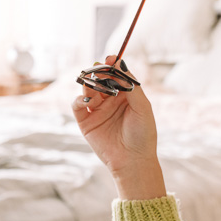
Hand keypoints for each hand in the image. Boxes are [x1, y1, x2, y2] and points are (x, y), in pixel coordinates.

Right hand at [72, 56, 165, 199]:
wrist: (133, 161)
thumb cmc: (143, 135)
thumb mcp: (142, 107)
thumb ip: (131, 85)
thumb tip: (120, 62)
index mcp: (126, 95)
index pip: (115, 74)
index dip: (112, 65)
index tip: (110, 58)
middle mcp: (110, 100)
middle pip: (99, 78)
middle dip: (98, 72)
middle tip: (99, 69)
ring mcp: (97, 110)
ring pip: (87, 88)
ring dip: (89, 83)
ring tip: (95, 86)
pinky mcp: (86, 121)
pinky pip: (77, 105)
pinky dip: (79, 99)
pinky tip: (87, 99)